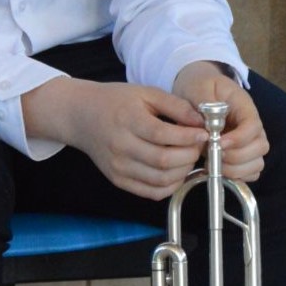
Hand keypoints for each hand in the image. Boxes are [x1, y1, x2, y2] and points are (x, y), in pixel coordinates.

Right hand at [22, 78, 207, 199]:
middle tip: (199, 145)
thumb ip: (175, 105)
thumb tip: (201, 121)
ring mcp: (118, 167)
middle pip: (163, 161)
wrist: (81, 116)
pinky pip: (151, 192)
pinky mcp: (118, 180)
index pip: (163, 135)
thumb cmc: (115, 101)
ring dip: (183, 172)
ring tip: (189, 157)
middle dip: (190, 155)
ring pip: (160, 180)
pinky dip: (170, 186)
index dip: (189, 137)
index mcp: (128, 121)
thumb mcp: (145, 93)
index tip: (204, 133)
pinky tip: (177, 172)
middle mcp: (121, 147)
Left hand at [171, 61, 267, 182]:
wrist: (198, 90)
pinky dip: (236, 176)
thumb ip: (204, 103)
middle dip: (236, 157)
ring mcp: (249, 142)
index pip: (253, 126)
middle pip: (260, 147)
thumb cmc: (200, 86)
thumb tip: (208, 125)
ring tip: (212, 163)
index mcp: (244, 107)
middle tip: (212, 155)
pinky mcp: (242, 155)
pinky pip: (249, 173)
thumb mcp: (199, 87)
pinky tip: (217, 170)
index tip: (217, 143)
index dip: (239, 139)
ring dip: (235, 169)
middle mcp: (252, 126)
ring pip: (257, 163)